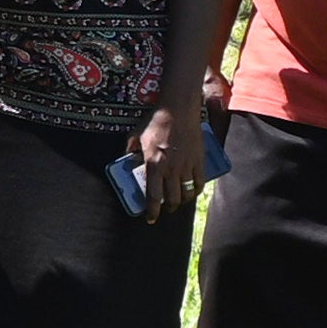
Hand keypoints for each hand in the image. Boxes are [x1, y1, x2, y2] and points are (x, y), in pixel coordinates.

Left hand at [129, 98, 201, 222]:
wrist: (178, 108)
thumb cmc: (155, 121)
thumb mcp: (136, 135)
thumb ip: (130, 149)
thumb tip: (126, 159)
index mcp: (154, 164)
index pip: (153, 196)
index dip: (152, 212)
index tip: (150, 219)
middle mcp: (171, 169)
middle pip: (172, 199)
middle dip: (167, 209)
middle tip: (164, 209)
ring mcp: (187, 165)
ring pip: (186, 194)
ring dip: (181, 201)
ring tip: (177, 201)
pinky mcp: (199, 160)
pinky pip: (200, 183)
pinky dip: (196, 191)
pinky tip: (192, 191)